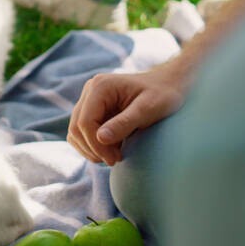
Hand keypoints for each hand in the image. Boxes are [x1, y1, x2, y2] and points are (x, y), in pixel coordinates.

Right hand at [67, 63, 186, 165]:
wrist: (169, 85)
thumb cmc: (164, 95)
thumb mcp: (148, 109)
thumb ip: (124, 123)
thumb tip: (101, 138)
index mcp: (101, 86)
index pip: (85, 122)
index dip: (96, 145)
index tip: (115, 159)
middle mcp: (90, 90)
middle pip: (76, 128)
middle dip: (93, 149)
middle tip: (115, 160)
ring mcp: (90, 99)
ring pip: (75, 131)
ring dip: (90, 149)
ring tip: (114, 155)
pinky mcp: (93, 109)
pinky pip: (82, 132)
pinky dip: (92, 145)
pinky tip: (112, 148)